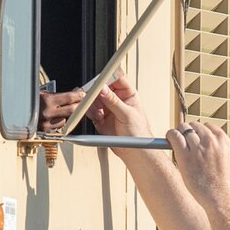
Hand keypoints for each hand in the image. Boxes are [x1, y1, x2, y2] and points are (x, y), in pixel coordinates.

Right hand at [37, 74, 152, 141]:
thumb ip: (113, 100)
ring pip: (94, 100)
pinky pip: (91, 111)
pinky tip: (97, 117)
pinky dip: (91, 113)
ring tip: (98, 111)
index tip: (99, 81)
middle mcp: (117, 100)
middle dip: (96, 93)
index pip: (116, 79)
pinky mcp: (101, 118)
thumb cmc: (139, 133)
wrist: (134, 152)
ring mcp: (108, 109)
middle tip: (92, 96)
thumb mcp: (127, 114)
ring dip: (93, 104)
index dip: (107, 78)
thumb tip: (102, 88)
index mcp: (128, 94)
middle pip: (102, 89)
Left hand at [168, 120, 229, 208]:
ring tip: (175, 138)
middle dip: (188, 130)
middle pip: (195, 125)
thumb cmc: (222, 182)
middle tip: (184, 138)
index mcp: (223, 141)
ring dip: (179, 132)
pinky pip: (175, 137)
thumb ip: (220, 148)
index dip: (200, 131)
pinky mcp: (186, 157)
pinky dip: (171, 135)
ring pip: (184, 129)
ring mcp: (198, 149)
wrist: (220, 196)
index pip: (208, 126)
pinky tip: (169, 138)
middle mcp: (211, 142)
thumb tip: (210, 142)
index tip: (195, 137)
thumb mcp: (228, 159)